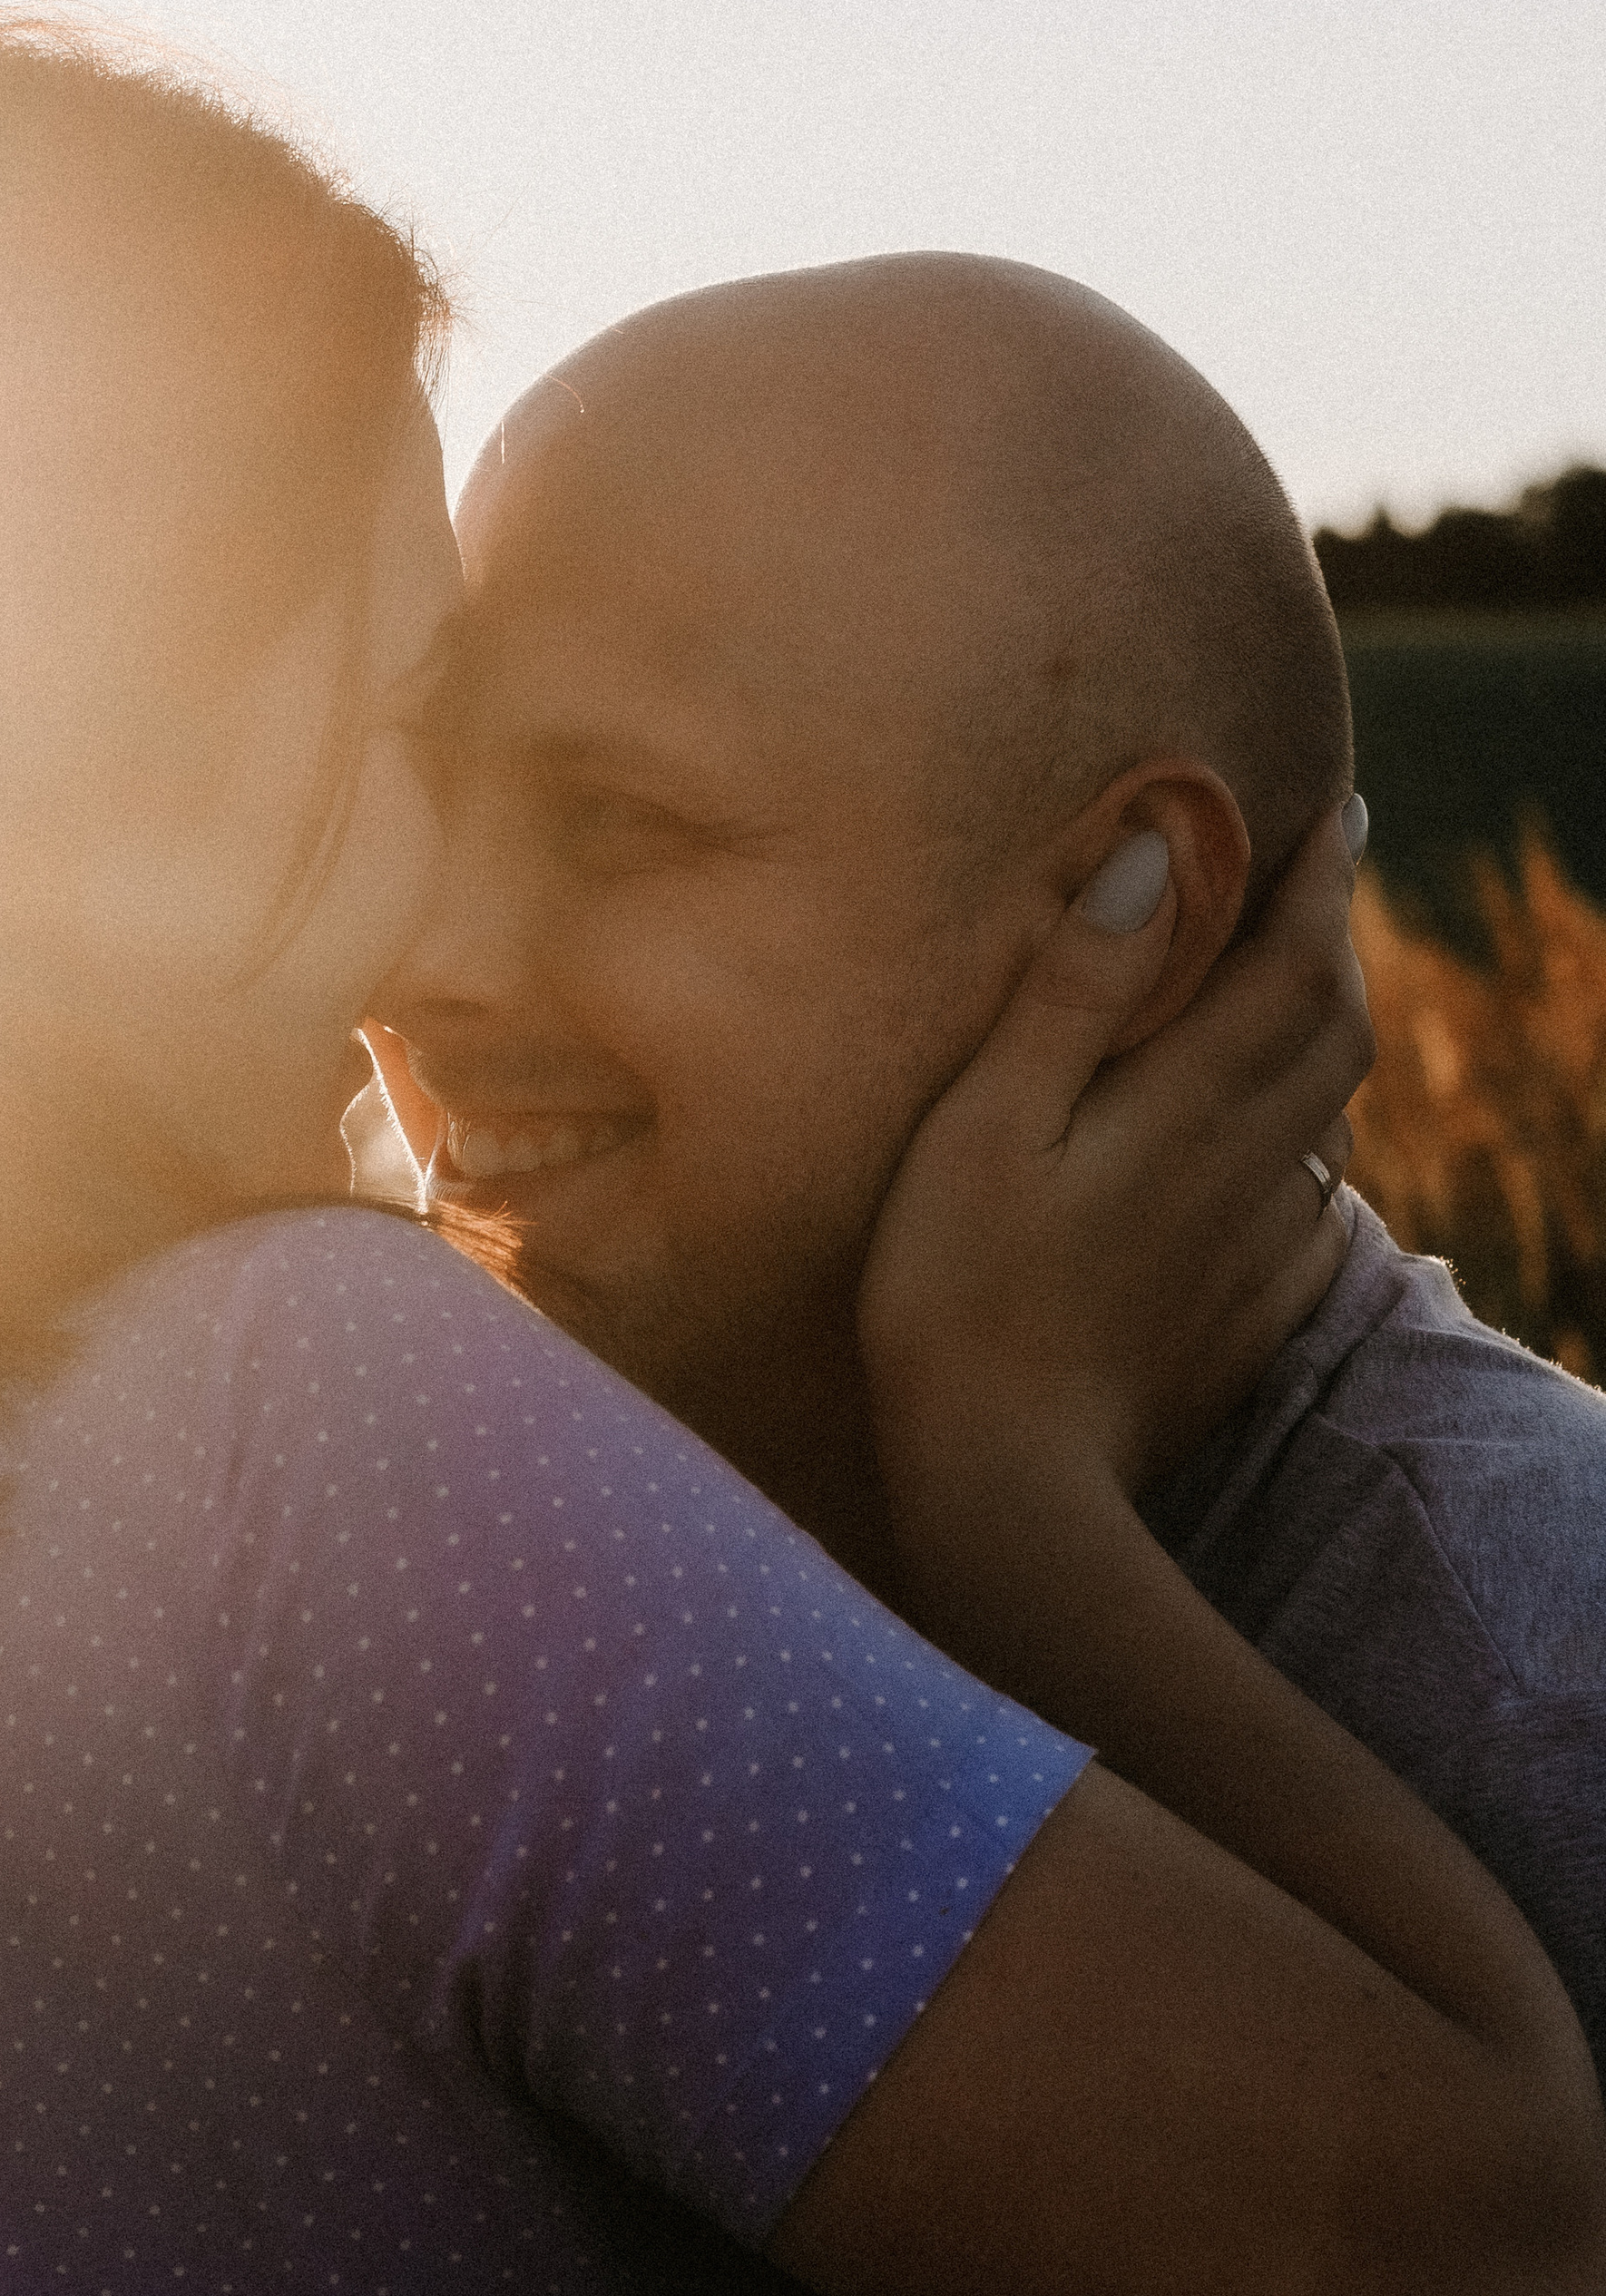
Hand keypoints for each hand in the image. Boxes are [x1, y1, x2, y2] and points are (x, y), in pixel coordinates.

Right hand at [858, 799, 1371, 1523]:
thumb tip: (1157, 856)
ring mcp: (1253, 1257)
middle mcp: (1245, 1172)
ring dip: (1324, 1046)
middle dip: (1335, 951)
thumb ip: (1075, 989)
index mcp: (1187, 1108)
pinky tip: (1270, 1164)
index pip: (1293, 964)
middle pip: (1335, 1035)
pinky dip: (1304, 1161)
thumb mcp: (986, 1123)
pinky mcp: (1241, 1325)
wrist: (1006, 1484)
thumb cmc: (958, 1295)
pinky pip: (1311, 1219)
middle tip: (1313, 894)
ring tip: (1287, 1007)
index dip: (1321, 880)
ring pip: (1327, 1123)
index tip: (1338, 811)